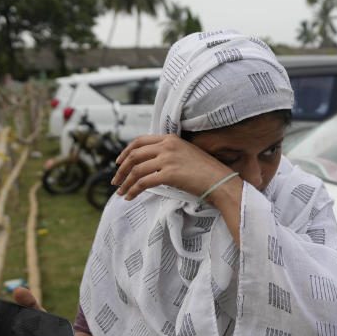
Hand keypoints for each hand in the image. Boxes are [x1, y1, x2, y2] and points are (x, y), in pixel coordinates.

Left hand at [112, 134, 233, 200]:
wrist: (221, 181)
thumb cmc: (206, 172)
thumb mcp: (186, 154)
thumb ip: (169, 154)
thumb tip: (150, 163)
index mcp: (170, 138)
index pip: (139, 141)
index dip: (125, 152)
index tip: (118, 163)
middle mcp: (167, 146)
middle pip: (134, 155)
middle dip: (121, 169)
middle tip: (115, 181)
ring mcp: (168, 159)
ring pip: (137, 170)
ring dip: (125, 183)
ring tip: (121, 192)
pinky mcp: (170, 174)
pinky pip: (144, 182)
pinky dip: (133, 190)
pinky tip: (130, 197)